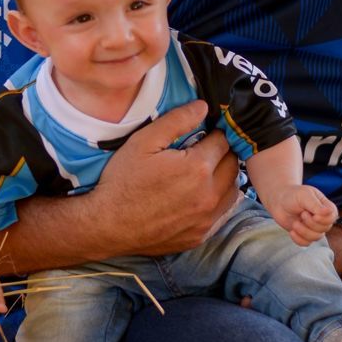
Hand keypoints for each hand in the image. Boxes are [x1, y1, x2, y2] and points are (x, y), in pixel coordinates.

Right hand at [96, 100, 241, 254]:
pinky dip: (217, 200)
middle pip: (233, 164)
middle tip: (204, 150)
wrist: (108, 226)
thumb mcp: (143, 142)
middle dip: (222, 153)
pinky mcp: (201, 235)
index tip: (205, 133)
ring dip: (224, 177)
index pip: (223, 141)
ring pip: (233, 189)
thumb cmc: (123, 181)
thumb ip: (176, 121)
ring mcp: (206, 218)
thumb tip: (203, 107)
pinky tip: (198, 195)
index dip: (214, 133)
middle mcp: (208, 194)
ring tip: (203, 172)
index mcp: (197, 168)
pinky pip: (222, 212)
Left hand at [267, 184, 337, 246]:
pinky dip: (298, 239)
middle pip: (324, 229)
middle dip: (310, 223)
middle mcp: (323, 219)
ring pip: (316, 237)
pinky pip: (306, 243)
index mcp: (327, 208)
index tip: (312, 214)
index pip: (331, 218)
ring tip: (295, 223)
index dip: (322, 219)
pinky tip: (292, 231)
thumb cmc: (293, 195)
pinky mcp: (305, 235)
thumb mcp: (304, 196)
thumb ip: (316, 205)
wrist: (279, 202)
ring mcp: (314, 228)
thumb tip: (329, 211)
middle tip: (302, 214)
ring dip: (303, 231)